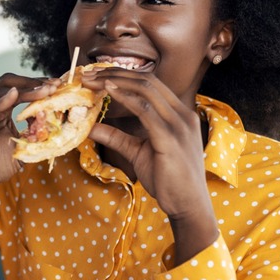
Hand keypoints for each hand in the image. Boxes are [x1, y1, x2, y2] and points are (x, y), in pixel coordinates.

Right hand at [0, 73, 59, 198]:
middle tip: (54, 86)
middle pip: (9, 83)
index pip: (18, 87)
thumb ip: (33, 136)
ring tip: (44, 91)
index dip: (37, 84)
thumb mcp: (19, 148)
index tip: (58, 84)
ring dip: (24, 91)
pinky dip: (0, 102)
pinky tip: (14, 96)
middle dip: (33, 83)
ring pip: (0, 94)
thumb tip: (52, 123)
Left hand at [81, 68, 217, 257]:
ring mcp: (179, 126)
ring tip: (94, 80)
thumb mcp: (138, 153)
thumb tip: (92, 127)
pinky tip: (109, 92)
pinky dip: (126, 98)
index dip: (124, 75)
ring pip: (147, 90)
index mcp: (179, 115)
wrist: (188, 206)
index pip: (152, 84)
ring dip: (117, 81)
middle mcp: (182, 115)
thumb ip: (118, 138)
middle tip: (90, 74)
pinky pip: (146, 111)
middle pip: (148, 81)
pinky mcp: (171, 139)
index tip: (99, 75)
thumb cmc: (169, 180)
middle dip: (116, 73)